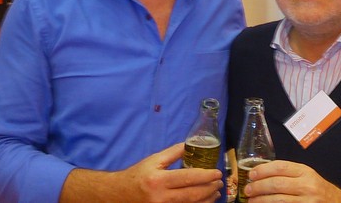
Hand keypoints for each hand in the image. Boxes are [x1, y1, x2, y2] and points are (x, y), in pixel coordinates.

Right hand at [61, 143, 222, 202]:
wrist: (121, 194)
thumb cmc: (138, 175)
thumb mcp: (154, 160)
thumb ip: (173, 152)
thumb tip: (191, 144)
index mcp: (159, 180)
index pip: (187, 178)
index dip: (205, 176)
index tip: (217, 173)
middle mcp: (161, 197)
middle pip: (192, 195)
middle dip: (210, 189)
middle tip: (219, 182)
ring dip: (207, 199)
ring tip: (216, 192)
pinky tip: (205, 201)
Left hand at [243, 160, 340, 202]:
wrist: (338, 202)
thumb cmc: (318, 188)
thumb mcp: (306, 175)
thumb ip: (288, 173)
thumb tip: (261, 173)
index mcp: (305, 171)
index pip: (280, 167)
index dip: (263, 170)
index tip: (251, 174)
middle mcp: (307, 185)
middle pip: (277, 184)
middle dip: (258, 187)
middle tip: (248, 189)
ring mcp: (306, 201)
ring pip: (278, 199)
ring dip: (261, 200)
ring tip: (251, 200)